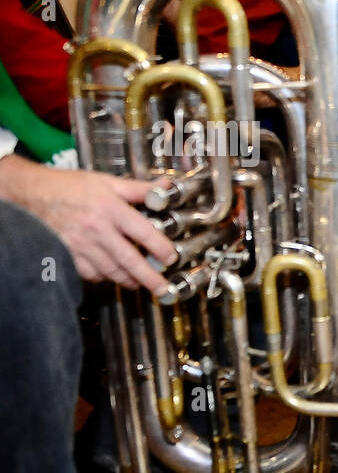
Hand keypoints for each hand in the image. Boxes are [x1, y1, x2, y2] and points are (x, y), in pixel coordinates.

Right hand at [0, 156, 176, 294]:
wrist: (31, 192)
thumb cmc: (70, 186)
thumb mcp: (108, 182)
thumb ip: (140, 188)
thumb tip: (166, 187)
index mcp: (110, 208)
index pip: (143, 233)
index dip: (160, 248)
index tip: (171, 259)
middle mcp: (96, 229)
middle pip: (128, 259)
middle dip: (149, 277)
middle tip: (163, 290)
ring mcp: (80, 244)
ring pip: (110, 270)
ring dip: (128, 280)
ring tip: (141, 284)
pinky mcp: (67, 255)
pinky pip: (90, 273)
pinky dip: (104, 277)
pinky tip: (112, 275)